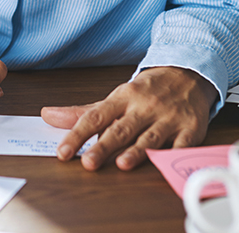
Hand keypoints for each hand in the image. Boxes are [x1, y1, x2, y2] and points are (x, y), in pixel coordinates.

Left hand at [41, 66, 217, 170]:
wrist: (188, 73)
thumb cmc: (147, 91)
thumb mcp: (115, 98)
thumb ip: (82, 112)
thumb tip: (48, 116)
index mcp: (122, 98)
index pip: (95, 117)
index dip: (77, 135)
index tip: (63, 152)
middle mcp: (144, 107)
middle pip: (121, 129)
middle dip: (104, 146)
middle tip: (89, 163)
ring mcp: (168, 118)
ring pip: (150, 137)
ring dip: (137, 151)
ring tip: (123, 164)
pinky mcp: (190, 129)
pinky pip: (183, 143)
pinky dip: (175, 154)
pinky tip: (165, 165)